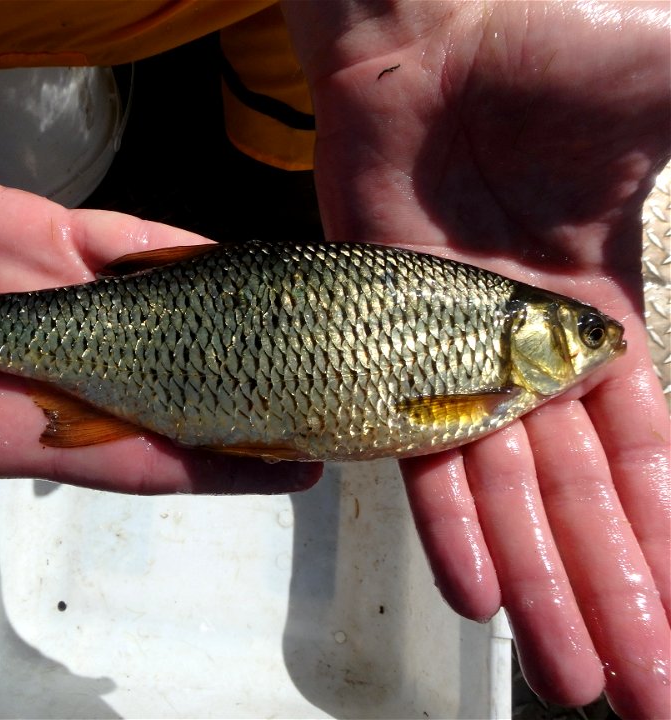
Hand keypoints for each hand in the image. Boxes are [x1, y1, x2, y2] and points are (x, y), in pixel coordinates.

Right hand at [0, 89, 319, 688]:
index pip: (124, 454)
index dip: (205, 464)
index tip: (283, 468)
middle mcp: (33, 367)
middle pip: (163, 386)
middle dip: (241, 396)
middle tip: (326, 403)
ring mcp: (38, 296)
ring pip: (154, 310)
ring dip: (227, 318)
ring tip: (305, 329)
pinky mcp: (22, 234)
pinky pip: (111, 241)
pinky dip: (168, 248)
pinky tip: (232, 258)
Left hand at [283, 1, 669, 715]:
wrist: (433, 38)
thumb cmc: (555, 54)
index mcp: (597, 327)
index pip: (646, 463)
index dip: (669, 546)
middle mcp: (526, 361)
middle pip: (580, 501)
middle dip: (614, 597)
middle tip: (634, 697)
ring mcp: (452, 357)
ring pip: (505, 492)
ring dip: (540, 584)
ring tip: (565, 674)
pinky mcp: (381, 343)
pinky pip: (417, 445)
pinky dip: (450, 517)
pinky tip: (477, 591)